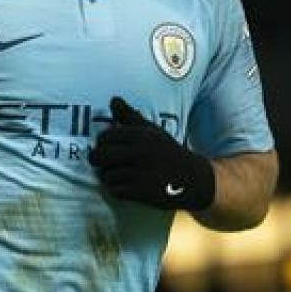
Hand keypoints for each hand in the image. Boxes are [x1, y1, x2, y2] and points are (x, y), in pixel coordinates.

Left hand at [90, 97, 214, 210]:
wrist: (192, 179)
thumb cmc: (168, 152)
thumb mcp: (152, 131)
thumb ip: (130, 116)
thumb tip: (113, 99)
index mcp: (142, 135)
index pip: (105, 137)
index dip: (101, 143)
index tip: (107, 147)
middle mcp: (141, 153)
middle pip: (101, 156)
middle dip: (97, 160)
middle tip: (103, 162)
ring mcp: (142, 173)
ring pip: (107, 175)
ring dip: (109, 177)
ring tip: (118, 175)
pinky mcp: (143, 192)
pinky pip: (116, 190)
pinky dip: (117, 190)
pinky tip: (126, 187)